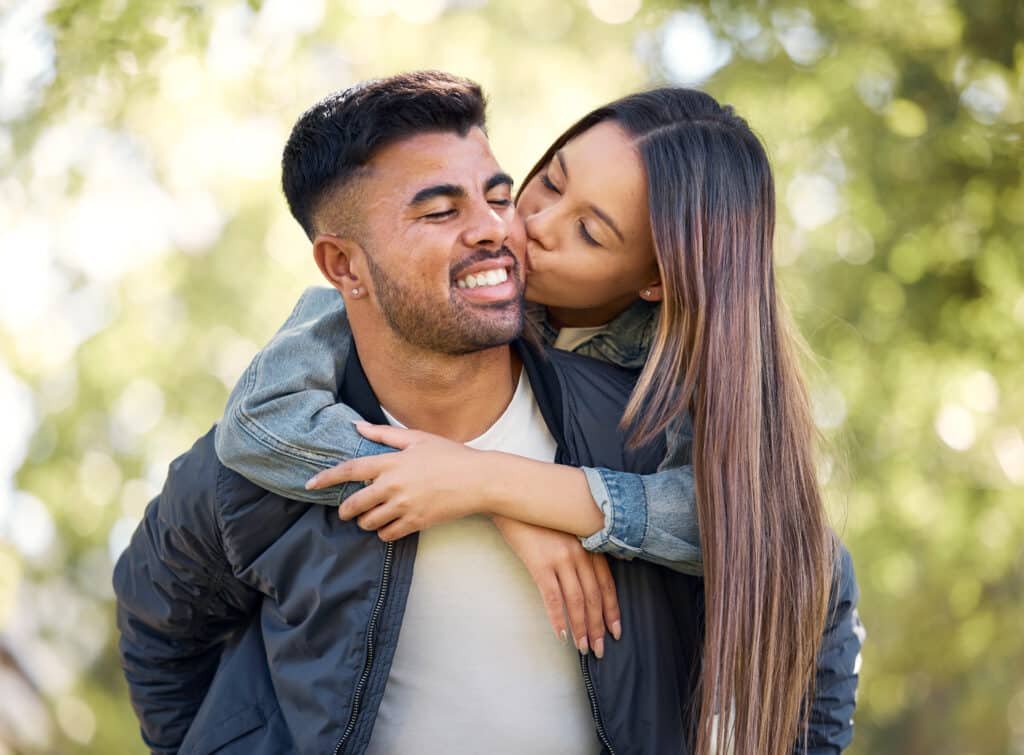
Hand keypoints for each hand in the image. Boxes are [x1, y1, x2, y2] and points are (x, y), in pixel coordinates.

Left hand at [305, 422, 486, 540]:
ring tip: (372, 515)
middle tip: (346, 510)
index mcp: (392, 462)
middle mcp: (394, 486)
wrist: (479, 480)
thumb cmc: (450, 455)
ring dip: (365, 521)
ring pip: (369, 522)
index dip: (326, 478)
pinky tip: (389, 524)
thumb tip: (356, 425)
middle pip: (354, 504)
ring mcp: (405, 506)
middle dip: (345, 509)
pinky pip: (387, 534)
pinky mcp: (416, 523)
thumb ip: (383, 434)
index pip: (350, 471)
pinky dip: (383, 531)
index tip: (310, 484)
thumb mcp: (417, 438)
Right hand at [491, 515, 620, 658]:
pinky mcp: (540, 564)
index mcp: (588, 544)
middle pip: (594, 595)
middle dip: (599, 625)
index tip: (616, 630)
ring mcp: (560, 558)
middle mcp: (579, 552)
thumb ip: (588, 545)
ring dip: (582, 627)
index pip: (607, 583)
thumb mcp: (569, 526)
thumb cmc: (539, 513)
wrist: (513, 497)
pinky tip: (561, 635)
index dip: (612, 609)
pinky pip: (553, 597)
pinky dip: (558, 619)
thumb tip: (615, 563)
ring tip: (584, 648)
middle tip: (601, 648)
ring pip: (577, 600)